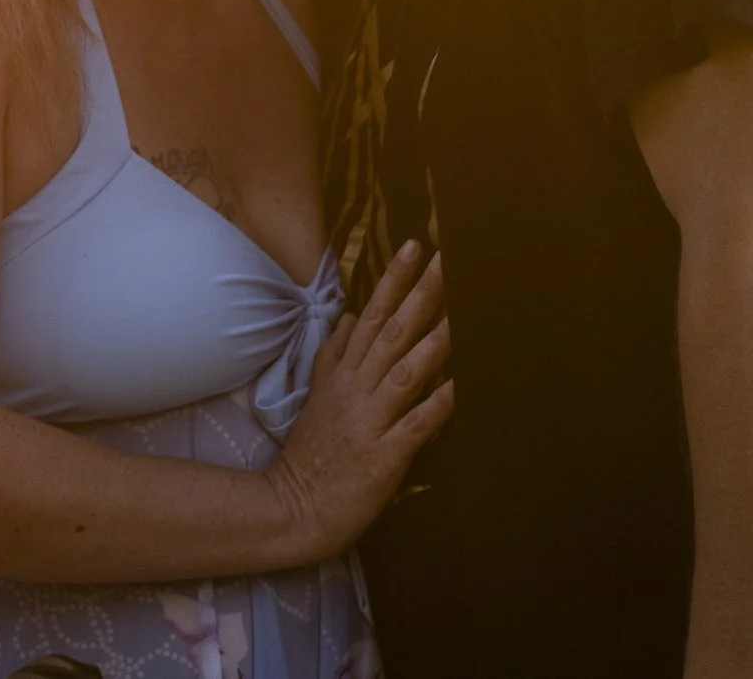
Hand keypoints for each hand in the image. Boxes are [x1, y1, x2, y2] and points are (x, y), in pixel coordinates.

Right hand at [264, 240, 453, 559]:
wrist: (292, 507)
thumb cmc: (311, 454)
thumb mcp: (318, 396)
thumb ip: (334, 354)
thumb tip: (349, 315)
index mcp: (343, 375)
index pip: (371, 316)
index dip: (394, 280)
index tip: (416, 246)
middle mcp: (356, 390)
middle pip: (391, 333)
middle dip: (420, 294)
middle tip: (447, 259)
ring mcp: (369, 421)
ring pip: (404, 372)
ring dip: (433, 341)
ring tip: (461, 311)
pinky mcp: (382, 456)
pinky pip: (415, 425)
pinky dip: (438, 404)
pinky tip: (461, 387)